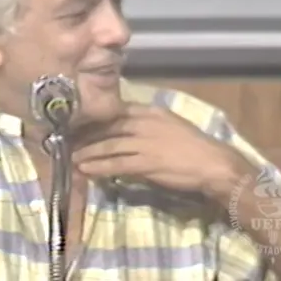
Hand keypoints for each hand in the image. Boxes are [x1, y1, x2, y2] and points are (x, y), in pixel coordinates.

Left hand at [71, 104, 248, 197]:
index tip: (79, 124)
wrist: (213, 164)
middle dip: (86, 135)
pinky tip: (86, 169)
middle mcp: (144, 123)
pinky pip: (116, 164)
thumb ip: (147, 124)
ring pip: (108, 145)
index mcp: (149, 111)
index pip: (115, 111)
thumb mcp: (169, 125)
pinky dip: (98, 166)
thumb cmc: (193, 146)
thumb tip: (126, 127)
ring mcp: (144, 142)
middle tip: (67, 141)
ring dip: (87, 152)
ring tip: (71, 157)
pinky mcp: (146, 162)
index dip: (95, 119)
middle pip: (107, 127)